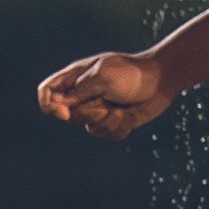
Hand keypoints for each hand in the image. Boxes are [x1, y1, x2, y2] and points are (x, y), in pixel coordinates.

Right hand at [36, 50, 174, 140]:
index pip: (47, 91)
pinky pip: (107, 134)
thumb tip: (60, 106)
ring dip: (108, 121)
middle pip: (68, 115)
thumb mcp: (103, 77)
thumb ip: (80, 91)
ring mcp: (98, 108)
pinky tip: (129, 115)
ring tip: (121, 109)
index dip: (48, 105)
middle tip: (106, 103)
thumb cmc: (132, 74)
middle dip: (89, 113)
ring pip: (89, 128)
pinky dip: (119, 127)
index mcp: (76, 77)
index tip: (64, 113)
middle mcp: (84, 94)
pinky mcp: (113, 121)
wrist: (161, 81)